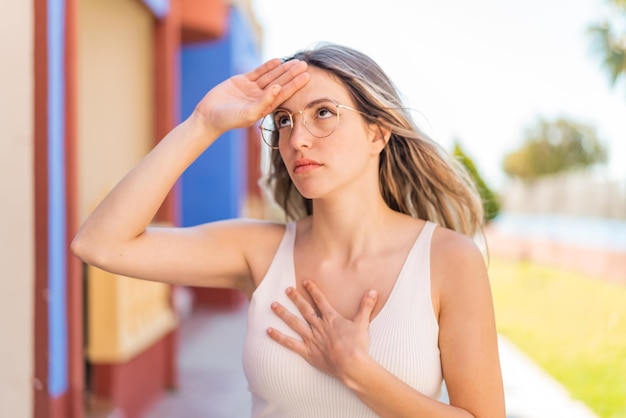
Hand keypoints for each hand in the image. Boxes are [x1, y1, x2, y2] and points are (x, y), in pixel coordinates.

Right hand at [194, 58, 309, 134]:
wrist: (209, 116)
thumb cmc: (229, 119)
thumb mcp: (249, 113)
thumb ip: (264, 102)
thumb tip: (277, 88)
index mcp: (265, 107)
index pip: (283, 94)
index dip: (295, 85)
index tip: (306, 77)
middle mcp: (261, 97)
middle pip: (280, 83)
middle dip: (291, 74)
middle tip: (304, 64)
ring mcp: (252, 89)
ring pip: (270, 76)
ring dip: (282, 69)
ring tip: (295, 61)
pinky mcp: (242, 81)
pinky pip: (258, 72)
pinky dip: (267, 66)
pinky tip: (278, 60)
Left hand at [267, 280, 378, 378]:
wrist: (351, 364)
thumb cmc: (358, 345)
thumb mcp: (362, 323)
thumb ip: (366, 306)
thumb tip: (373, 291)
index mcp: (331, 318)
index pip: (320, 300)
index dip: (312, 290)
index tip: (305, 282)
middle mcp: (319, 326)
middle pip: (304, 309)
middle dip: (295, 298)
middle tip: (286, 289)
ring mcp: (311, 338)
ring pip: (294, 323)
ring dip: (283, 313)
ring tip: (273, 305)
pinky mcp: (307, 352)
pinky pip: (290, 343)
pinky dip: (279, 337)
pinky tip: (268, 331)